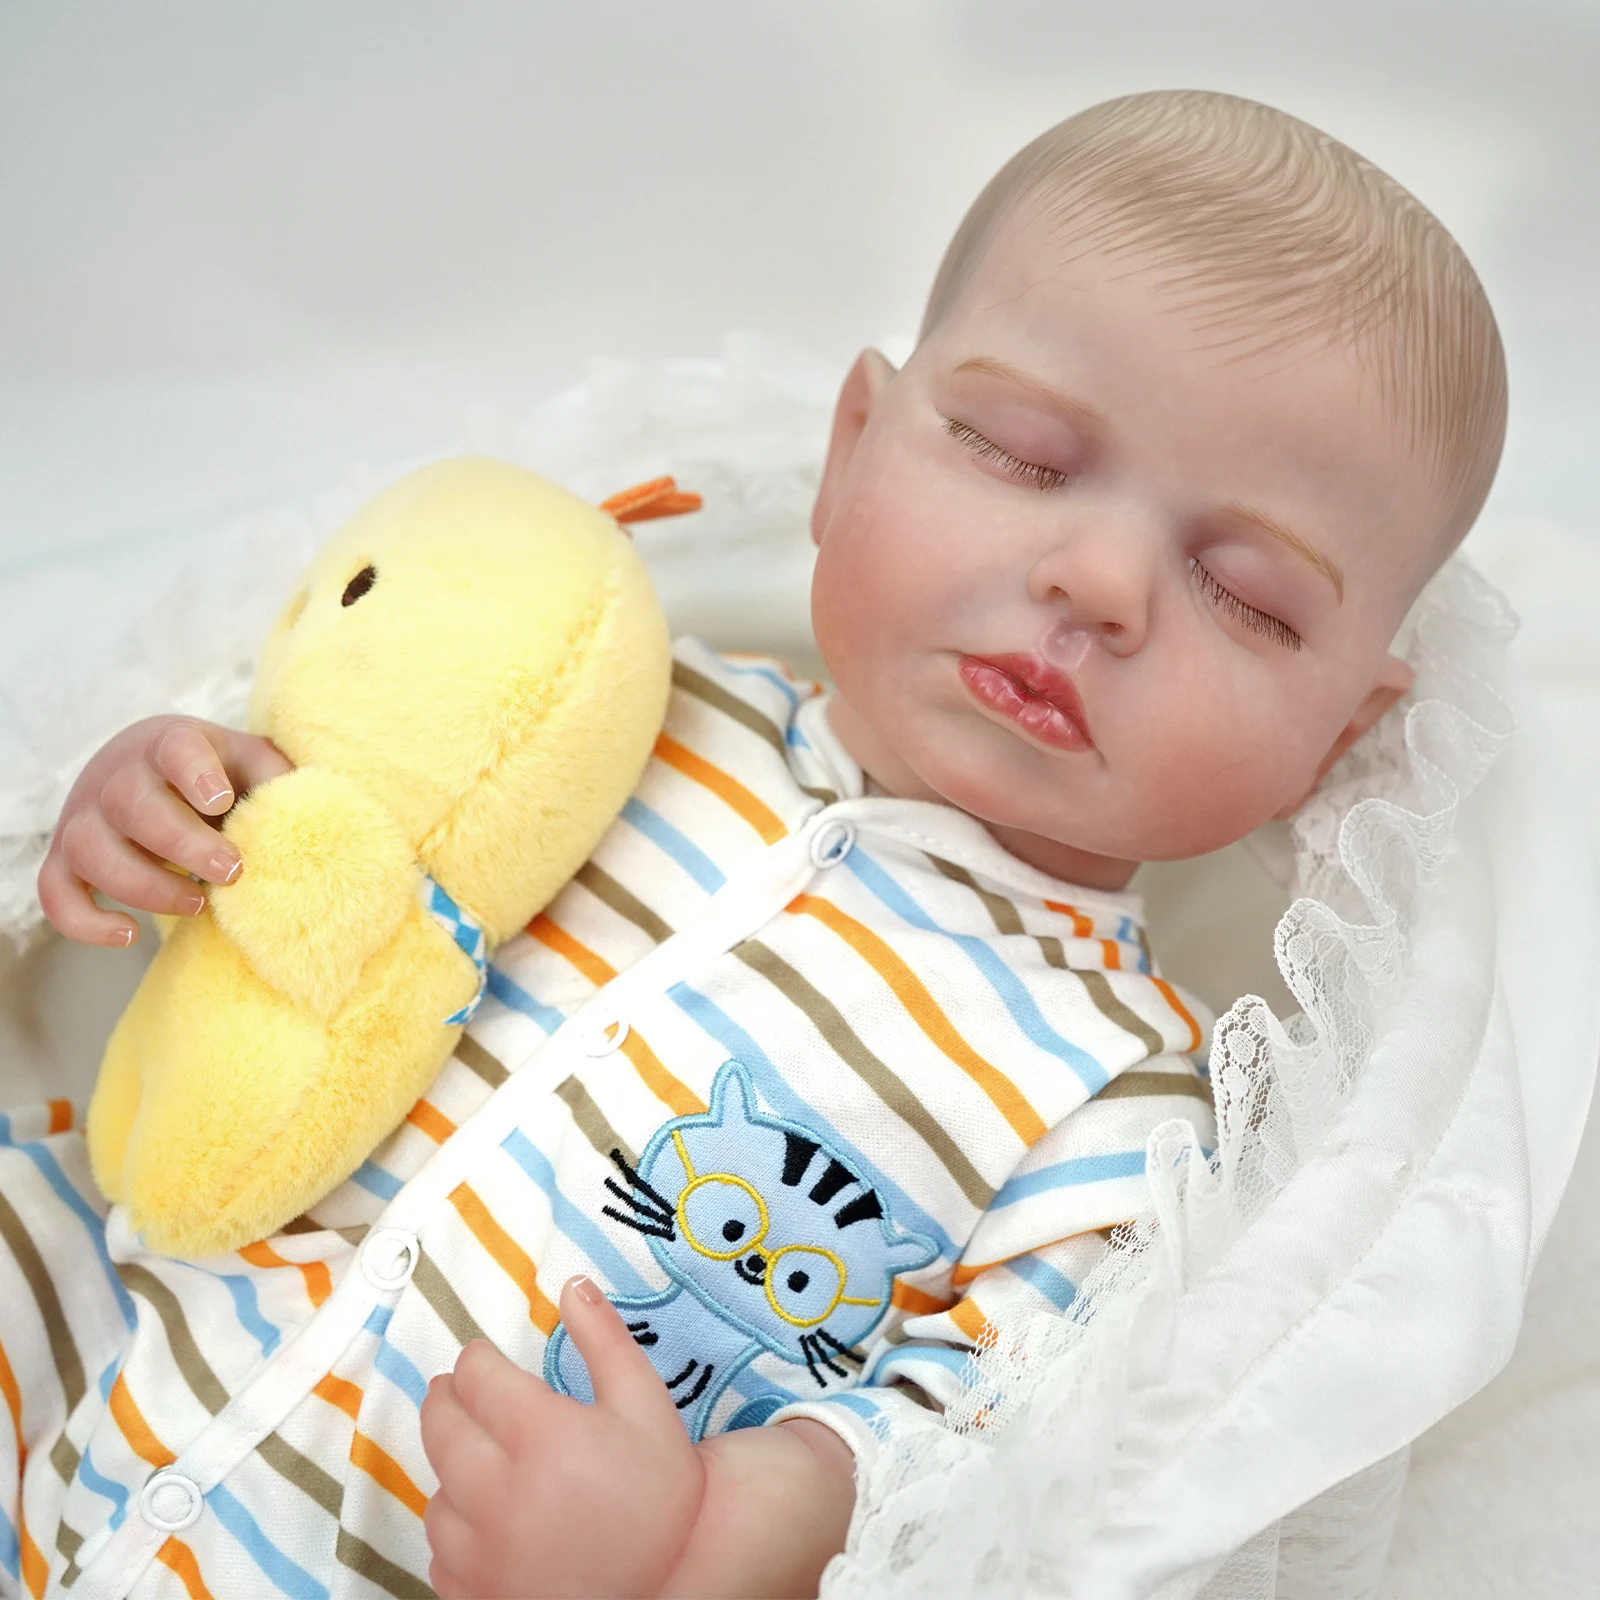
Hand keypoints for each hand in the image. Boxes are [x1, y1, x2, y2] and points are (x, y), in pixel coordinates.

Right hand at [38, 715, 291, 945]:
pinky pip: (55, 893)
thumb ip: (276, 779)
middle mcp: (117, 777)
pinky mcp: (65, 858)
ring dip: (146, 886)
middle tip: (232, 871)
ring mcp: (84, 818)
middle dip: (184, 845)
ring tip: (198, 903)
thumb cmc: (214, 773)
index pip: (176, 747)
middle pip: (132, 805)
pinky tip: (130, 932)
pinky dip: (84, 922)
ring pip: (90, 850)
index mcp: (170, 744)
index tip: (221, 801)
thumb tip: (303, 812)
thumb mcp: (249, 762)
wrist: (148, 770)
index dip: (196, 773)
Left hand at [420, 1277, 856, 1598]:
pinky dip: (456, 1530)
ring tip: (479, 1458)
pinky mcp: (475, 1594)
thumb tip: (573, 1284)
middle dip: (448, 1398)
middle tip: (464, 1392)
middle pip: (441, 1426)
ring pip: (435, 1493)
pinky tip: (486, 1519)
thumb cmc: (662, 1492)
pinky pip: (440, 1554)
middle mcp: (497, 1492)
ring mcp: (480, 1552)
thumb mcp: (646, 1404)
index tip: (483, 1358)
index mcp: (539, 1436)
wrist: (674, 1585)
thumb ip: (605, 1339)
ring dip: (451, 1468)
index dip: (476, 1359)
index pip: (475, 1376)